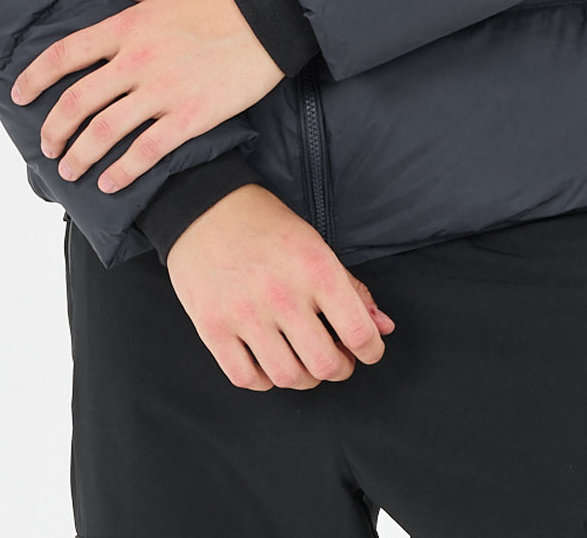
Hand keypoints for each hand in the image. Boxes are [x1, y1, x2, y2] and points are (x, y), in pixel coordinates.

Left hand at [10, 0, 284, 194]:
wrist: (270, 16)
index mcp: (128, 26)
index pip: (65, 54)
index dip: (35, 77)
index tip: (19, 95)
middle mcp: (137, 60)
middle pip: (77, 102)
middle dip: (54, 129)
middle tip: (47, 146)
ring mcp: (162, 91)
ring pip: (105, 132)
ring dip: (80, 155)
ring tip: (70, 170)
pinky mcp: (190, 116)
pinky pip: (147, 151)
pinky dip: (124, 171)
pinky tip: (110, 183)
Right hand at [165, 185, 397, 389]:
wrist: (204, 207)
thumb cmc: (265, 224)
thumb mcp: (315, 244)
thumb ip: (351, 289)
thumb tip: (382, 327)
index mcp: (314, 269)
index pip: (358, 331)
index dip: (372, 350)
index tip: (368, 350)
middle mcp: (282, 295)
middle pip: (325, 365)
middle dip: (340, 368)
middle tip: (337, 357)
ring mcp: (245, 314)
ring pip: (288, 377)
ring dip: (305, 378)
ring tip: (304, 361)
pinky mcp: (213, 328)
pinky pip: (247, 378)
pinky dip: (264, 380)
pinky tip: (269, 361)